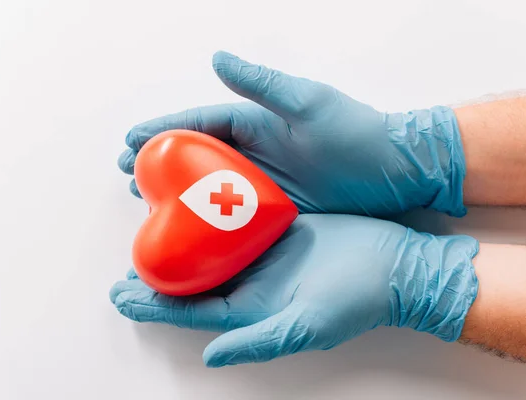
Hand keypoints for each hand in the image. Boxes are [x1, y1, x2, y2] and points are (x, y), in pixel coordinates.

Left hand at [110, 214, 477, 366]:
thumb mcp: (308, 325)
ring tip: (150, 223)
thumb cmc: (355, 300)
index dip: (154, 305)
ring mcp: (262, 254)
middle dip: (158, 273)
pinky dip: (213, 213)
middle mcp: (251, 282)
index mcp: (251, 308)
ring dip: (181, 238)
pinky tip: (195, 199)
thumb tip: (212, 357)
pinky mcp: (276, 227)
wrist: (393, 264)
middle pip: (193, 279)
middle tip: (123, 262)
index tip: (120, 295)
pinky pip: (236, 220)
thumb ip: (260, 341)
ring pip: (210, 248)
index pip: (192, 310)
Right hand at [118, 51, 467, 217]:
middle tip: (129, 173)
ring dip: (179, 190)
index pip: (202, 122)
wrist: (396, 170)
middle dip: (162, 161)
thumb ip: (263, 86)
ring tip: (147, 198)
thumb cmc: (357, 133)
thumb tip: (217, 58)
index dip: (165, 130)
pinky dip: (209, 217)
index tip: (131, 140)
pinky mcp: (278, 207)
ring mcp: (266, 180)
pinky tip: (190, 226)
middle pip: (199, 155)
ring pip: (211, 185)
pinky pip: (235, 212)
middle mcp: (257, 149)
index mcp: (259, 121)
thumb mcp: (310, 104)